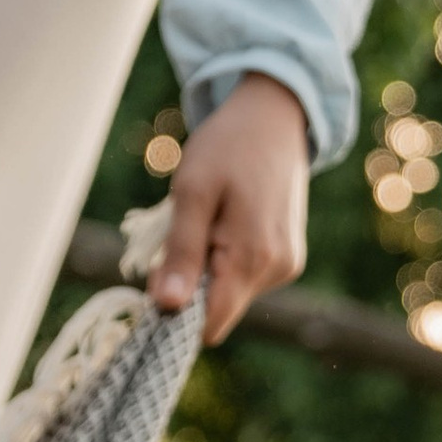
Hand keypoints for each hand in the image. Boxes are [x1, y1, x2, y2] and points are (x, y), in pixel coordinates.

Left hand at [149, 72, 309, 343]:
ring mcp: (286, 264)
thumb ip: (182, 253)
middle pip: (217, 307)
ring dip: (207, 265)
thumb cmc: (227, 147)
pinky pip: (244, 274)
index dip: (176, 313)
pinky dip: (224, 256)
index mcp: (254, 258)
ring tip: (207, 217)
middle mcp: (277, 270)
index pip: (210, 322)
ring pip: (228, 291)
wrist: (274, 119)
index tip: (154, 281)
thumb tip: (168, 307)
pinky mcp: (287, 257)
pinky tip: (225, 219)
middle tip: (179, 230)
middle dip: (190, 281)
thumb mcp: (192, 193)